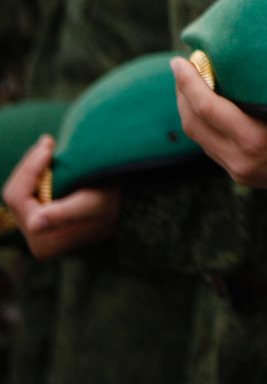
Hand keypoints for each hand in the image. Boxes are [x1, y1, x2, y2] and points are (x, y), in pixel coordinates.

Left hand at [2, 136, 119, 258]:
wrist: (133, 207)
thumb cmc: (117, 204)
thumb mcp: (95, 205)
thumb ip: (64, 215)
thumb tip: (34, 224)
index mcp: (45, 241)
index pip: (19, 198)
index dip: (29, 169)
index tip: (48, 145)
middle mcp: (37, 242)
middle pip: (16, 196)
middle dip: (29, 166)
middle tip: (48, 141)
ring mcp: (38, 232)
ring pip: (20, 193)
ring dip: (32, 168)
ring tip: (50, 146)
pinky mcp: (42, 222)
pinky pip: (28, 194)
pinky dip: (36, 174)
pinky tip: (50, 159)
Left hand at [172, 57, 266, 189]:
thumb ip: (260, 89)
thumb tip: (232, 58)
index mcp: (255, 138)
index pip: (207, 107)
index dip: (188, 82)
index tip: (179, 61)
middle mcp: (240, 158)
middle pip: (194, 122)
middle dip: (182, 92)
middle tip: (181, 68)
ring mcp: (237, 169)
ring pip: (197, 136)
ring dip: (188, 107)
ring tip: (189, 84)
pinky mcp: (236, 174)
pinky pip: (209, 145)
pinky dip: (201, 122)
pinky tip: (205, 107)